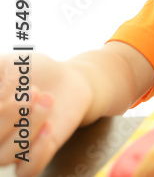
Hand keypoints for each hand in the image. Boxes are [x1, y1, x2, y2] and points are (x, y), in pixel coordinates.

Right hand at [0, 54, 92, 176]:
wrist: (67, 77)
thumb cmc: (31, 70)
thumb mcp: (8, 66)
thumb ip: (1, 78)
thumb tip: (0, 97)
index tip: (12, 92)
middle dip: (8, 116)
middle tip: (33, 90)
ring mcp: (9, 150)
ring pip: (5, 156)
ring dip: (28, 126)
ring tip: (47, 99)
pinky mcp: (35, 156)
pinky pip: (27, 172)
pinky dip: (37, 153)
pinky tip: (49, 127)